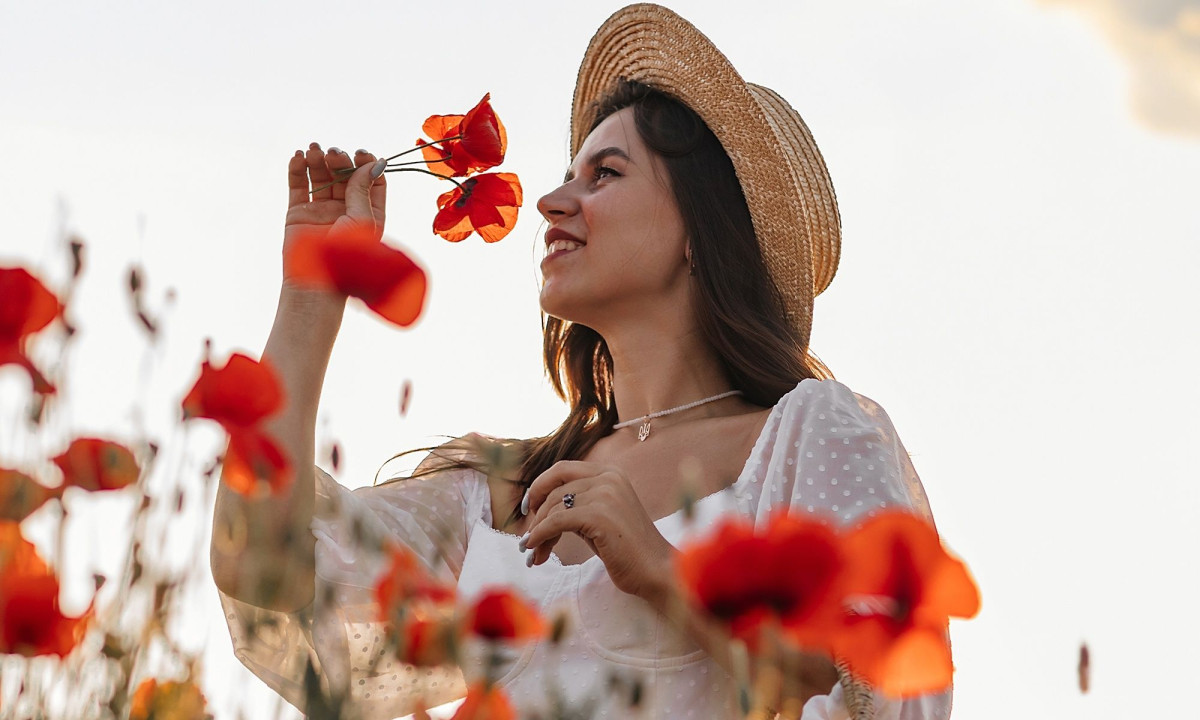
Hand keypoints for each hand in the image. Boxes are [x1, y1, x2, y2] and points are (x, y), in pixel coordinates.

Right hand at [282, 144, 386, 285]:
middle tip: (334, 153)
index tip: (360, 153)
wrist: (317, 281)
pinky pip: (298, 187)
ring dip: (317, 160)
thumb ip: (362, 190)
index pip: (370, 182)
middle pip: (344, 176)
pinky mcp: (299, 214)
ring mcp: (321, 211)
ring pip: (320, 178)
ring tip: (313, 150)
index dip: (366, 165)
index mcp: (368, 213)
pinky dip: (296, 170)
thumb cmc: (347, 257)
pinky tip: (297, 157)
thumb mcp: (361, 220)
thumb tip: (374, 163)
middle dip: (339, 161)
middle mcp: (346, 210)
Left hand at [521, 461, 674, 602]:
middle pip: (554, 488)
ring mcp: (605, 494)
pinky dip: (540, 536)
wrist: (656, 570)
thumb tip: (537, 510)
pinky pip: (556, 522)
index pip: (562, 469)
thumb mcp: (600, 517)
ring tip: (535, 554)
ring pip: (553, 507)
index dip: (540, 486)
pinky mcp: (599, 515)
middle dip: (536, 512)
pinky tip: (535, 550)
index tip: (528, 508)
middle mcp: (608, 477)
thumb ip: (577, 505)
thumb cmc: (627, 550)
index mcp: (610, 473)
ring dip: (538, 532)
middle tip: (527, 537)